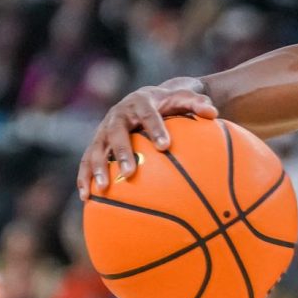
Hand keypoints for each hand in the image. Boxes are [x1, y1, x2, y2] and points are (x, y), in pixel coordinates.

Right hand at [78, 80, 217, 198]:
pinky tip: (87, 198)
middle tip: (130, 172)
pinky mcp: (97, 144)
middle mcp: (118, 114)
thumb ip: (198, 103)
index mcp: (140, 102)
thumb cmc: (168, 103)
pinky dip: (85, 177)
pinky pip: (87, 161)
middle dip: (122, 152)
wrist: (143, 99)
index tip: (165, 146)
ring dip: (97, 168)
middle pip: (117, 132)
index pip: (148, 113)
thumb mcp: (184, 99)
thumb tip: (213, 112)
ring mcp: (104, 130)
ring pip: (96, 148)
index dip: (155, 128)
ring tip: (103, 189)